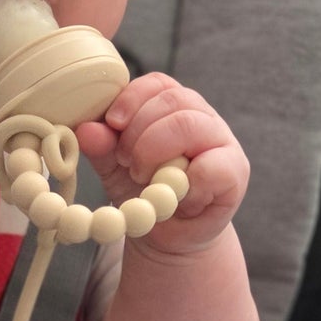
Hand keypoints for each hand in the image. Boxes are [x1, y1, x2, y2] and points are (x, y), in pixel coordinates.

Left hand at [76, 73, 249, 255]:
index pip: (158, 83)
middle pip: (173, 99)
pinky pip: (211, 166)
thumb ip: (102, 147)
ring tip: (143, 177)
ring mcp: (222, 142)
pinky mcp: (235, 173)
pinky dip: (184, 182)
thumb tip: (86, 130)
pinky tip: (174, 196)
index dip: (132, 98)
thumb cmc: (144, 192)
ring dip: (156, 151)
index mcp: (173, 107)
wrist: (168, 237)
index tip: (112, 123)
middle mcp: (201, 117)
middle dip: (139, 131)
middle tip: (125, 161)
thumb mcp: (115, 168)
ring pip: (189, 125)